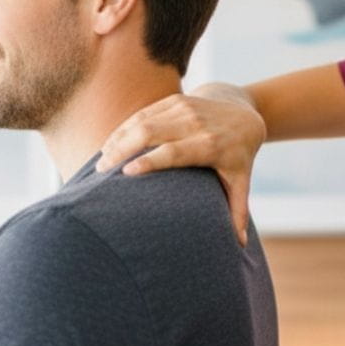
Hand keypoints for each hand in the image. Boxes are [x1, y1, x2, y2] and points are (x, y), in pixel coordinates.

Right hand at [97, 88, 265, 245]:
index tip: (126, 173)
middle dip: (123, 150)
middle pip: (151, 133)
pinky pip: (143, 113)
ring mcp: (184, 108)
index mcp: (211, 145)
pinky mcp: (174, 100)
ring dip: (118, 140)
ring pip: (142, 121)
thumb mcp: (241, 181)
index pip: (175, 152)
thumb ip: (238, 211)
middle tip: (102, 172)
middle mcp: (195, 123)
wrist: (243, 113)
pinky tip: (109, 145)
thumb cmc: (239, 156)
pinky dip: (124, 129)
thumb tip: (240, 245)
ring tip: (101, 162)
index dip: (150, 161)